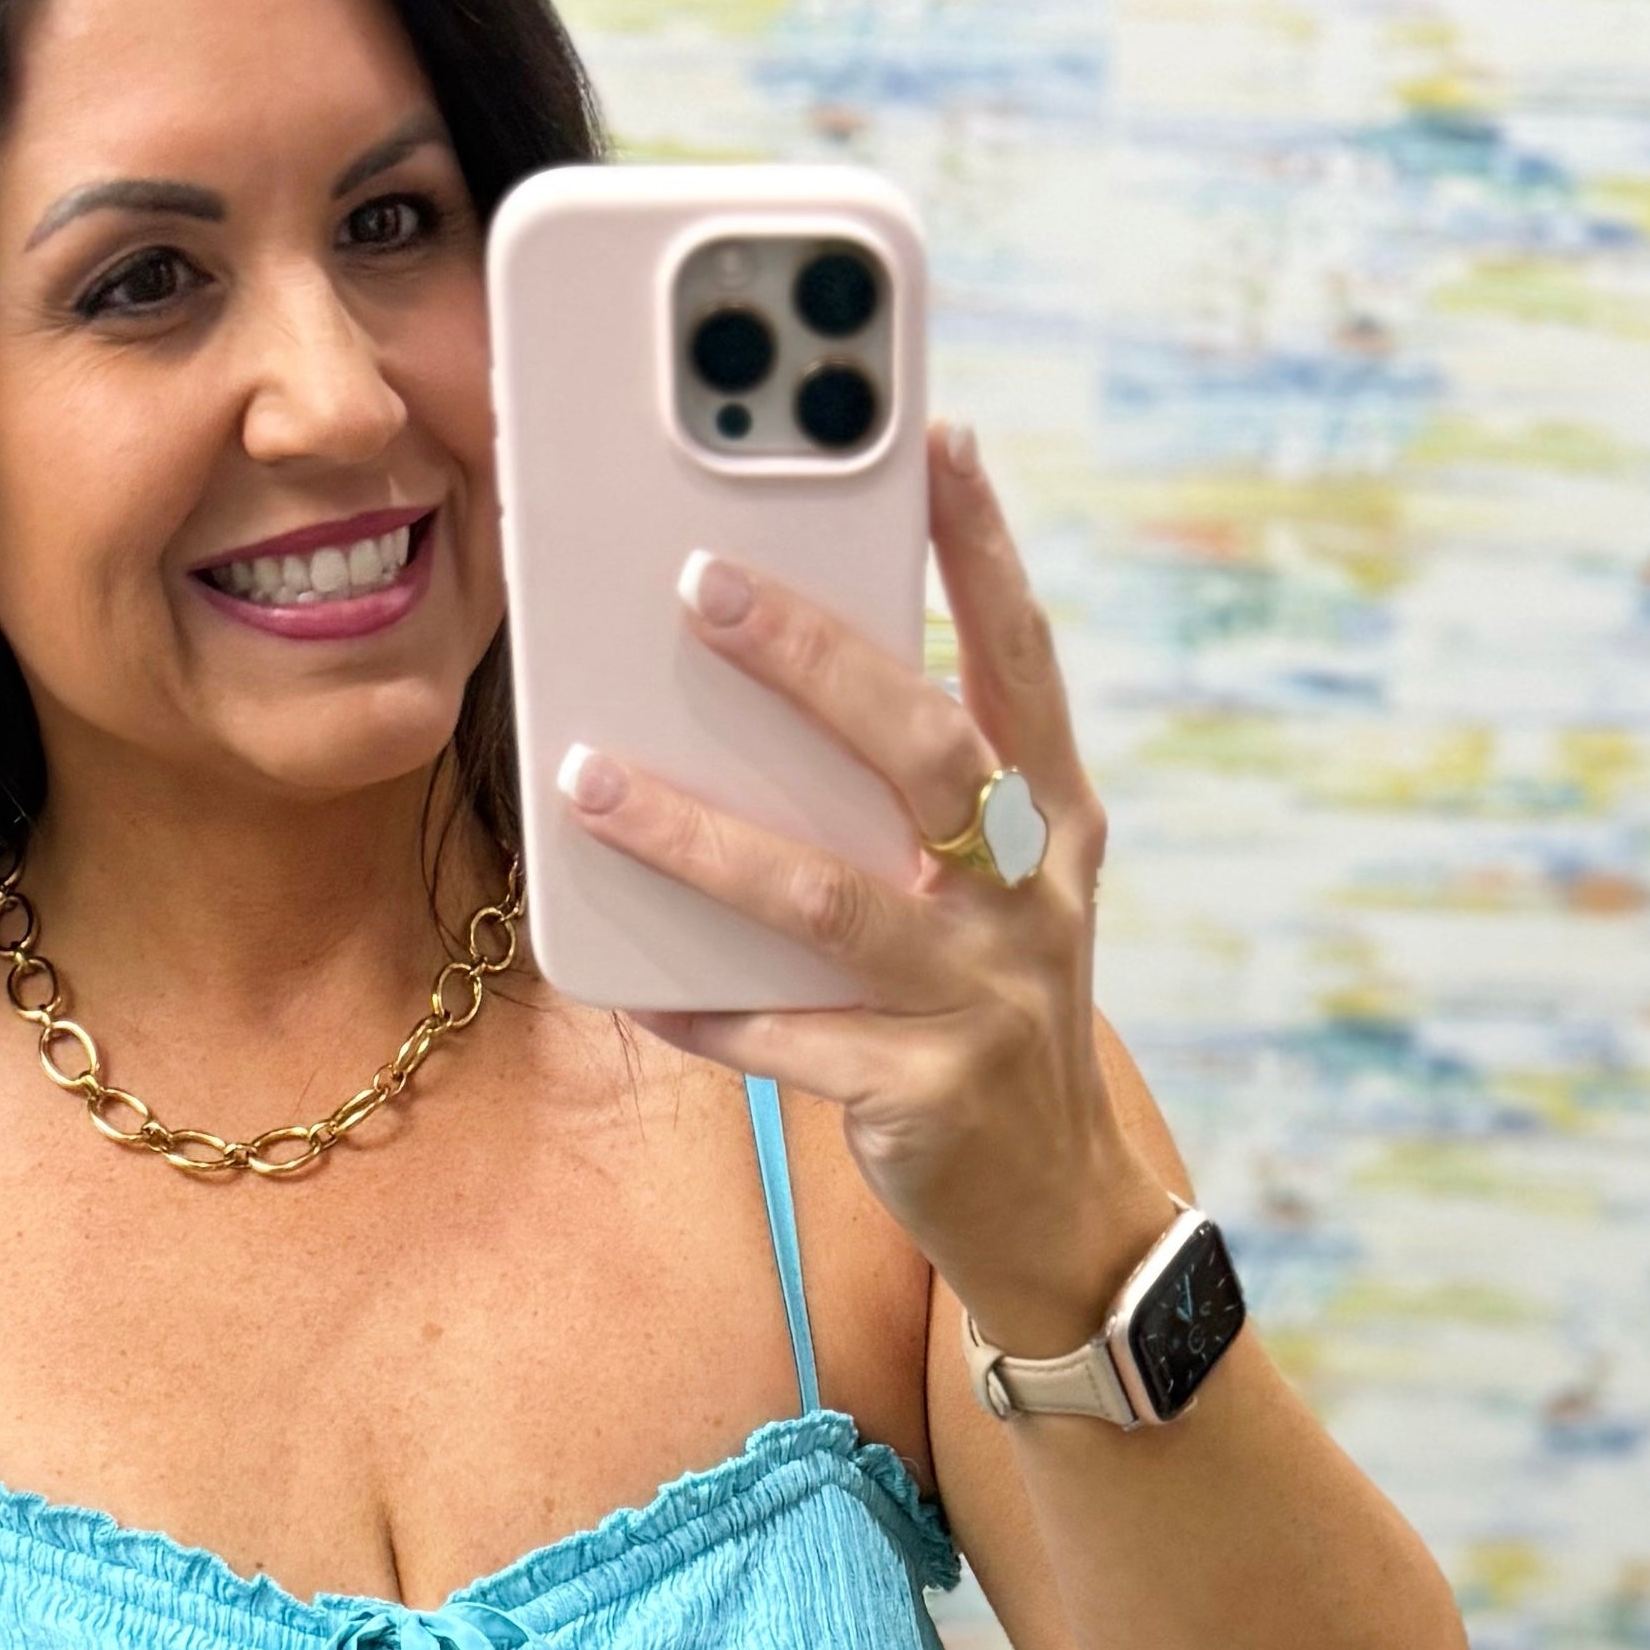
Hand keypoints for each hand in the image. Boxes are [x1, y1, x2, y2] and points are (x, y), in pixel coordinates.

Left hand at [550, 422, 1171, 1357]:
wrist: (1057, 1212)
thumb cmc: (990, 1018)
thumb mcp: (992, 896)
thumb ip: (918, 801)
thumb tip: (770, 685)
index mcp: (1053, 824)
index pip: (1023, 661)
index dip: (984, 549)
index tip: (934, 436)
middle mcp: (1029, 900)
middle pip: (924, 753)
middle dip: (812, 661)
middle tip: (698, 580)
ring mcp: (980, 1001)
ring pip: (828, 900)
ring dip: (701, 836)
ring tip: (592, 780)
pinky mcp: (921, 1097)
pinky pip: (785, 1042)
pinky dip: (703, 1008)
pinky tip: (627, 979)